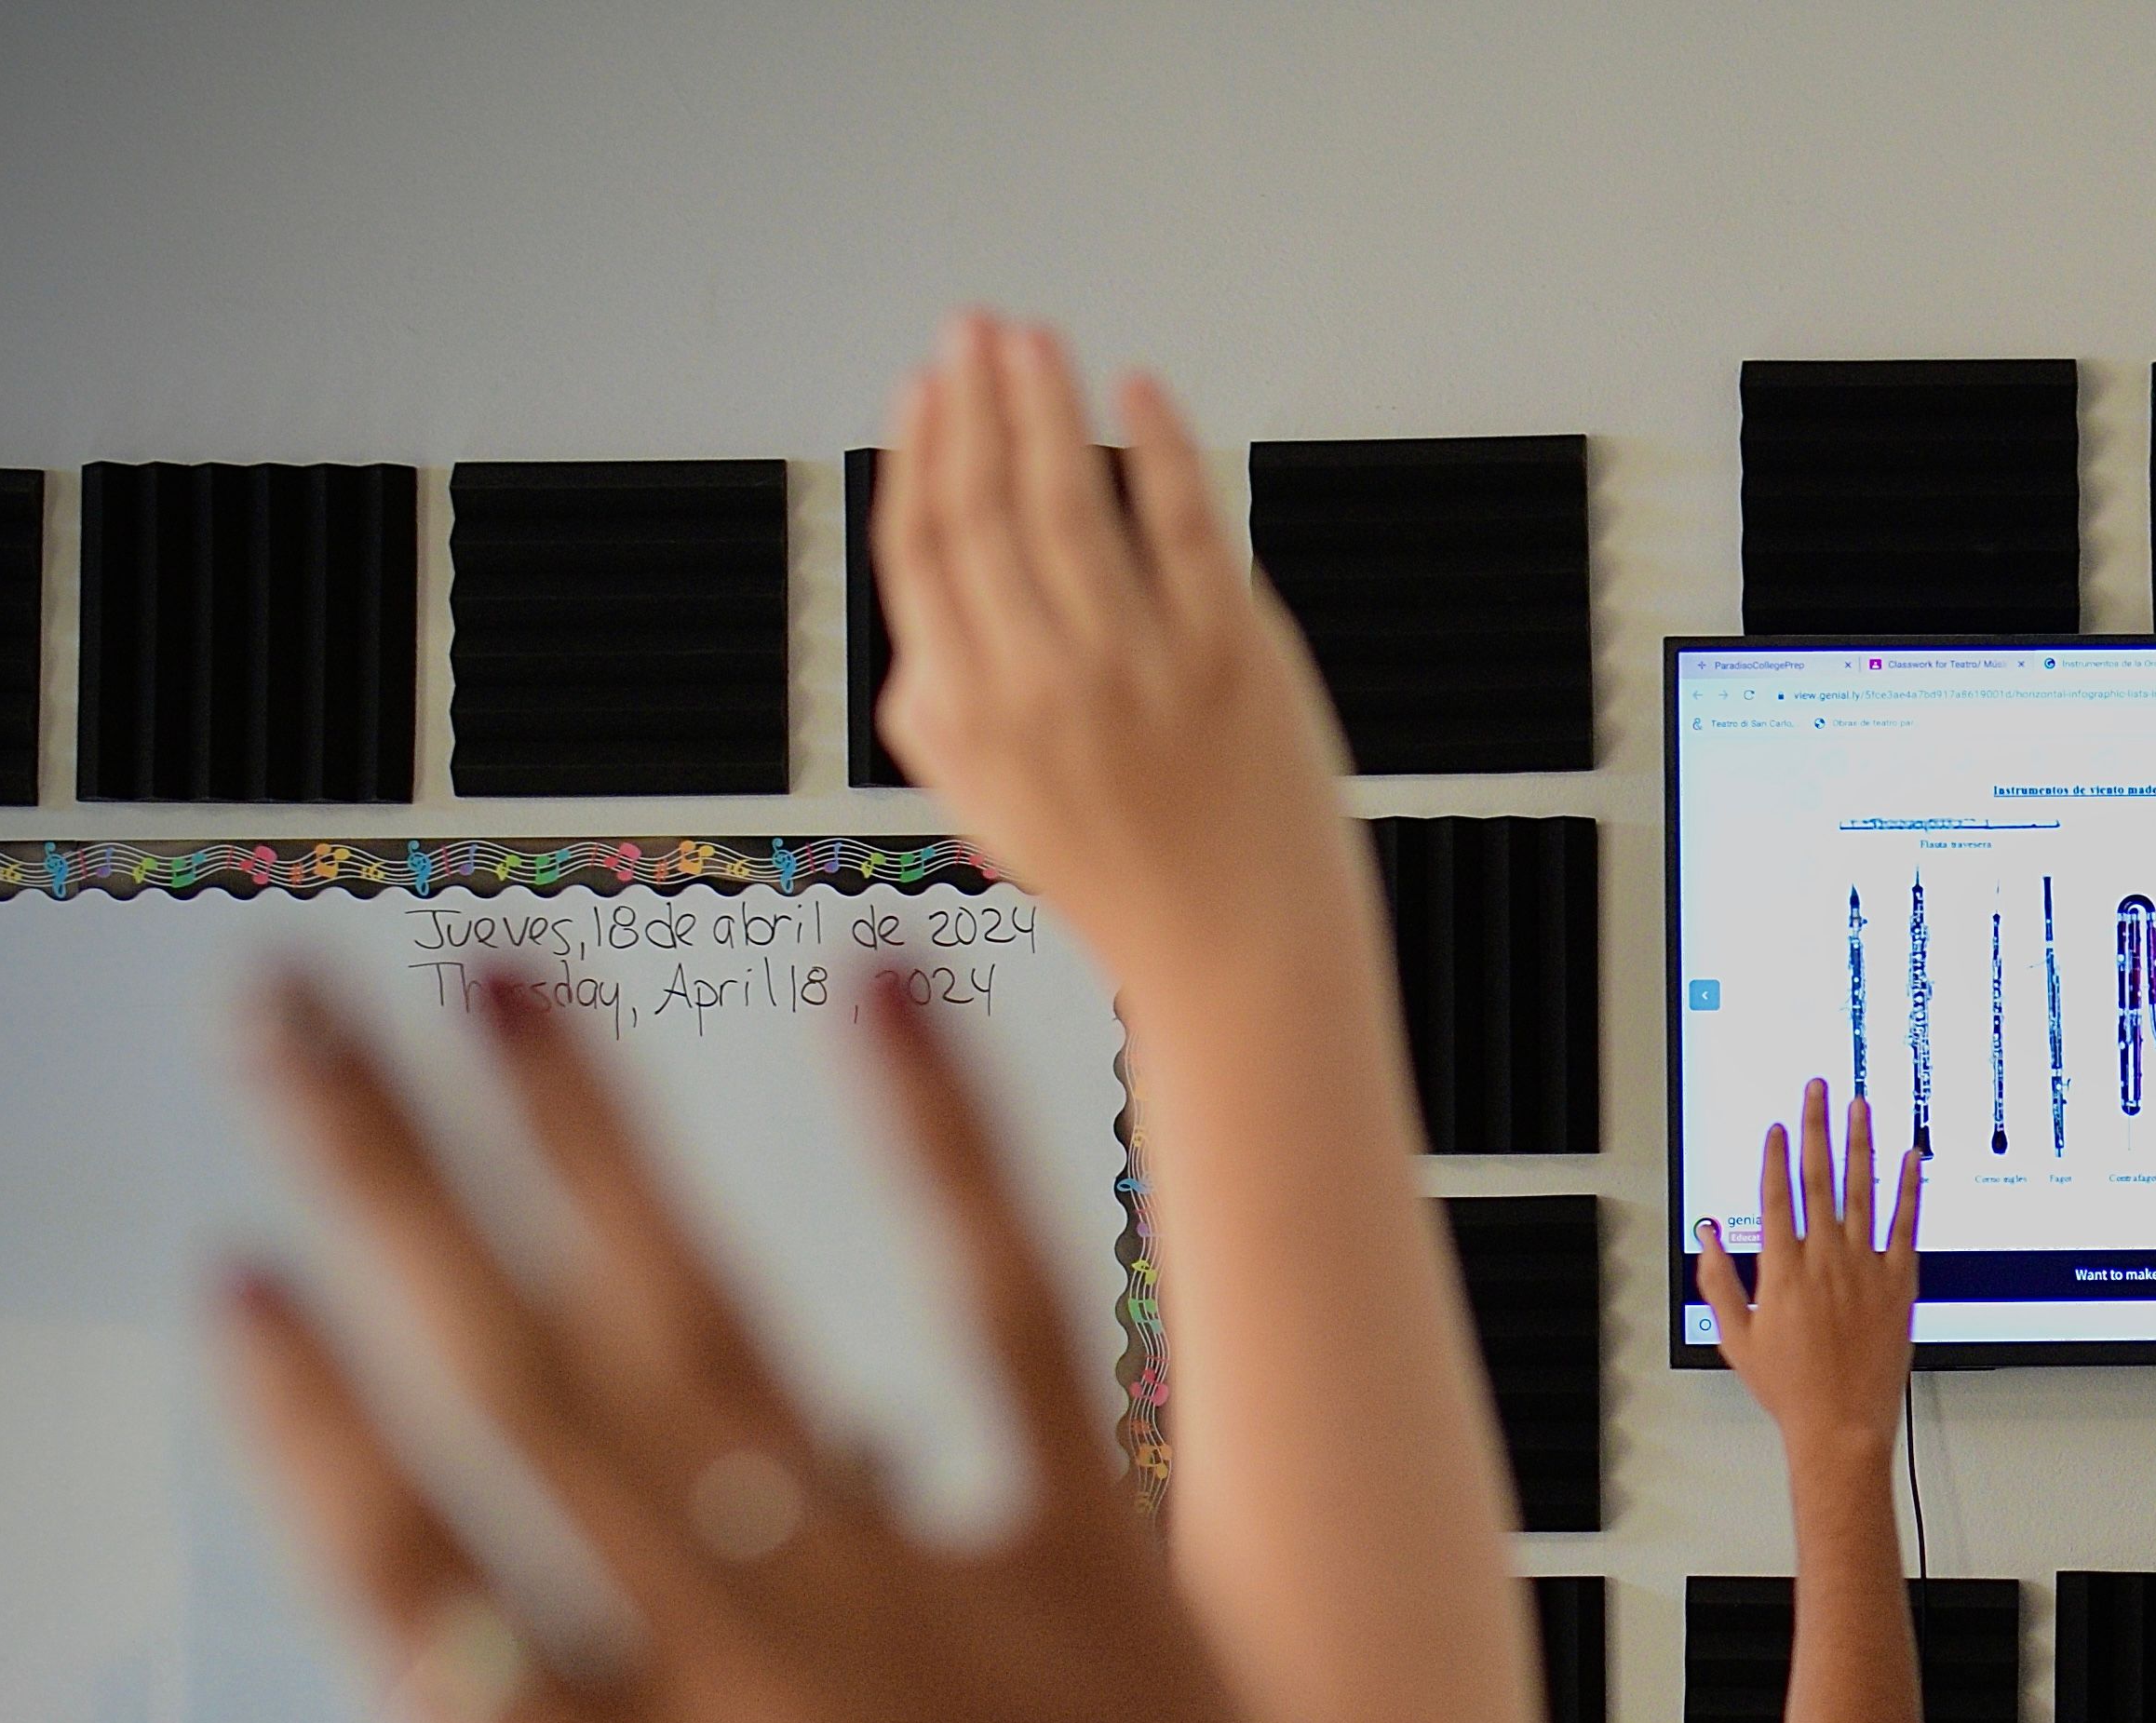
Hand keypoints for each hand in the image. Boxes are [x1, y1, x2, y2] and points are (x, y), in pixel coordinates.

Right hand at [221, 964, 1605, 1722]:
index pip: (409, 1579)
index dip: (307, 1414)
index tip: (237, 1271)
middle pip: (524, 1398)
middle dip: (380, 1185)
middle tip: (280, 1012)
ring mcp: (949, 1653)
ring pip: (722, 1331)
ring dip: (589, 1135)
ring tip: (488, 979)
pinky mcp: (1127, 1606)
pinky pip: (1018, 1329)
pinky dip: (940, 1148)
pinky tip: (871, 988)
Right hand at [867, 315, 1365, 992]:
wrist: (1241, 958)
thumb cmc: (1130, 882)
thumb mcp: (990, 812)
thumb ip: (940, 716)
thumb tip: (915, 623)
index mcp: (970, 717)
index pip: (920, 547)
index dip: (917, 452)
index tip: (924, 389)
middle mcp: (1045, 684)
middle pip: (986, 502)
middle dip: (976, 397)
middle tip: (977, 332)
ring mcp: (1139, 665)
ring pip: (1072, 495)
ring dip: (1048, 398)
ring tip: (1042, 344)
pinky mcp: (1231, 655)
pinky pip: (1184, 519)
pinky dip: (1157, 441)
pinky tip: (1140, 391)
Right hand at [1702, 1083, 1923, 1459]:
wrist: (1840, 1427)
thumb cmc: (1791, 1390)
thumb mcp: (1737, 1337)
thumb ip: (1719, 1282)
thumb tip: (1708, 1238)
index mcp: (1783, 1272)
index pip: (1777, 1196)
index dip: (1775, 1156)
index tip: (1777, 1126)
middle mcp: (1825, 1261)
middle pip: (1819, 1178)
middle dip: (1816, 1127)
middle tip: (1817, 1089)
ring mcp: (1865, 1270)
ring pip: (1863, 1191)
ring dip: (1861, 1143)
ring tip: (1860, 1107)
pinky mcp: (1899, 1285)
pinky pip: (1906, 1226)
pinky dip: (1910, 1190)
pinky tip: (1912, 1159)